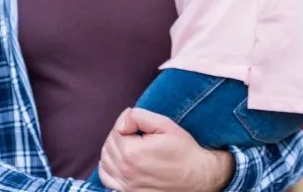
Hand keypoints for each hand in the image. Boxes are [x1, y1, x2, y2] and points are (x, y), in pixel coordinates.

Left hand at [97, 108, 233, 191]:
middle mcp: (126, 171)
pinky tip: (120, 161)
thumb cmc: (184, 151)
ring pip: (105, 161)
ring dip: (113, 150)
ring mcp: (126, 185)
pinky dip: (108, 167)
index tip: (140, 125)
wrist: (198, 177)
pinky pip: (107, 179)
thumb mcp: (165, 125)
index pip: (115, 131)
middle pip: (109, 145)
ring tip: (130, 145)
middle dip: (120, 135)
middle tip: (137, 133)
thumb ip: (138, 116)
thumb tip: (122, 120)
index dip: (127, 123)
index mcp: (132, 153)